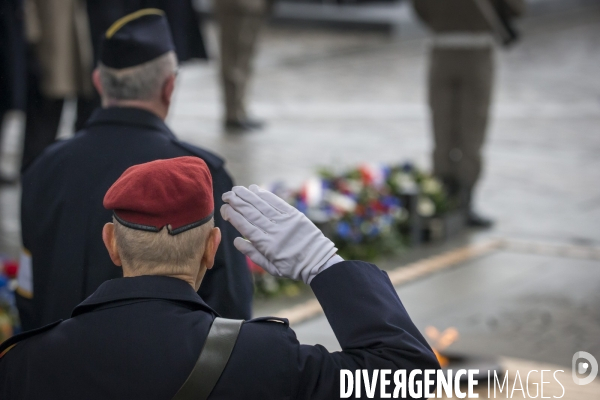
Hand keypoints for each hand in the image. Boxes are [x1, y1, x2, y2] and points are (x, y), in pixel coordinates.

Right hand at [221, 185, 337, 283]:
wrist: (318, 262)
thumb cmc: (292, 267)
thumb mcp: (270, 267)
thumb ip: (252, 254)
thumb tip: (235, 241)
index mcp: (266, 245)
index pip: (245, 226)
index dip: (233, 216)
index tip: (224, 208)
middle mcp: (274, 231)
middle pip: (251, 213)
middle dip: (237, 202)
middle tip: (226, 195)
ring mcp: (285, 222)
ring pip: (262, 206)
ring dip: (248, 196)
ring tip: (237, 189)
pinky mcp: (295, 215)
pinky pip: (277, 203)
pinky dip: (266, 195)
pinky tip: (256, 189)